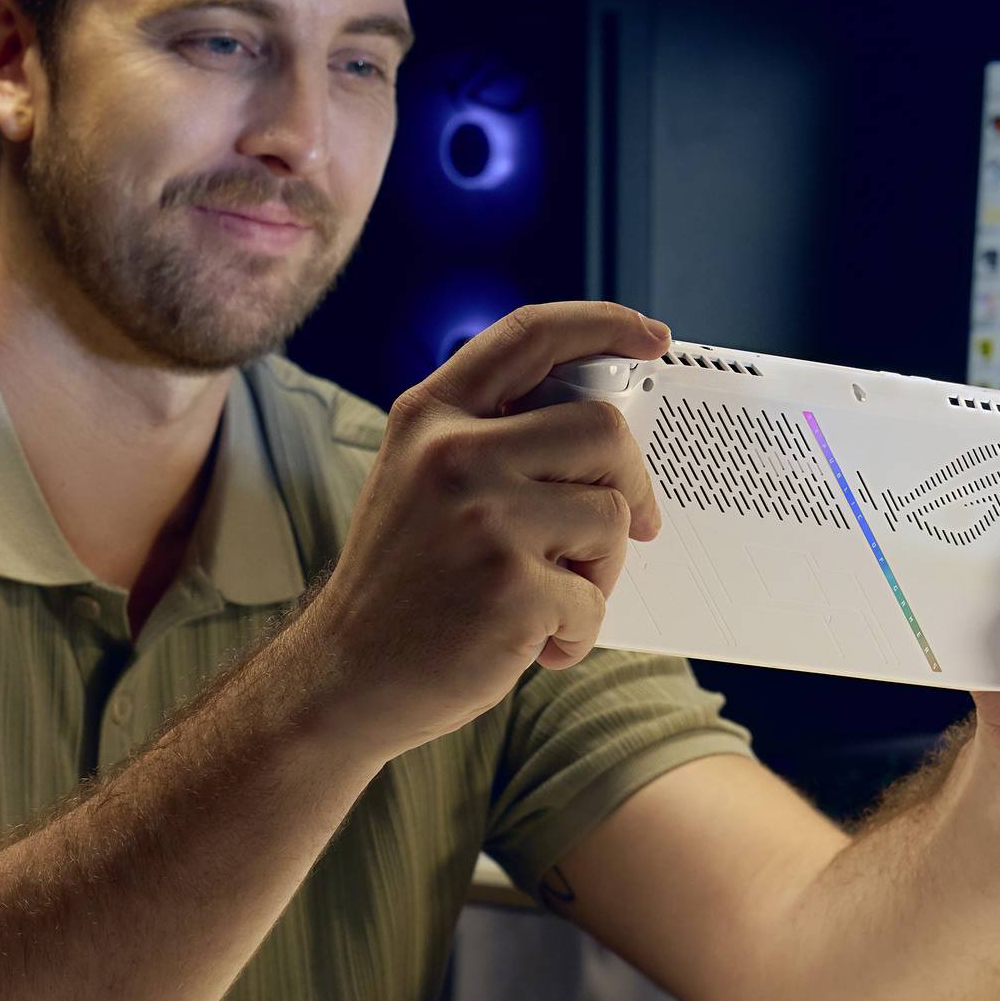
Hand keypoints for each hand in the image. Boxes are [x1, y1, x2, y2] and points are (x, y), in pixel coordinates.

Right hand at [291, 302, 669, 759]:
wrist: (345, 677)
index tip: (654, 338)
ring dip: (602, 569)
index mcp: (432, 416)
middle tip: (633, 526)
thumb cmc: (403, 581)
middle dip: (633, 482)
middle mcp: (454, 454)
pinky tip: (534, 646)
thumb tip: (606, 427)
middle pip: (601, 430)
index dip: (603, 323)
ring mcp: (485, 520)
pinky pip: (594, 599)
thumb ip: (493, 440)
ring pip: (611, 517)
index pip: (530, 336)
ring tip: (553, 600)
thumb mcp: (420, 480)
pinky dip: (577, 631)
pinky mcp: (512, 589)